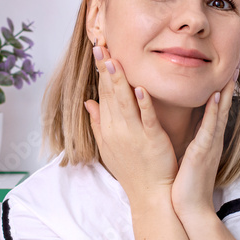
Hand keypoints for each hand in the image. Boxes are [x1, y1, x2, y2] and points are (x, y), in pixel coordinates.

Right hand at [83, 36, 178, 204]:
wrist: (150, 194)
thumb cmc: (132, 171)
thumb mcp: (109, 146)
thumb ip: (98, 123)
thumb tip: (88, 103)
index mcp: (109, 128)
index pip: (102, 93)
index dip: (100, 71)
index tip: (99, 49)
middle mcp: (117, 129)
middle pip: (109, 94)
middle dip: (105, 68)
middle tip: (100, 45)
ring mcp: (134, 135)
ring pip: (124, 103)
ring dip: (118, 81)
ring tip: (113, 60)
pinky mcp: (152, 141)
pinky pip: (147, 119)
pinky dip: (143, 104)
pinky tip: (140, 88)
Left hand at [170, 60, 239, 222]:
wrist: (189, 210)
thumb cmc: (186, 185)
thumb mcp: (189, 157)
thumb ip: (191, 142)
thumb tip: (188, 130)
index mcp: (207, 139)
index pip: (216, 109)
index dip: (222, 88)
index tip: (227, 69)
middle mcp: (212, 139)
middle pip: (223, 106)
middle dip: (230, 83)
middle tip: (237, 60)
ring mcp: (210, 145)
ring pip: (219, 112)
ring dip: (225, 90)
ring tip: (231, 70)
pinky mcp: (202, 153)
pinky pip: (208, 129)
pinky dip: (213, 112)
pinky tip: (216, 96)